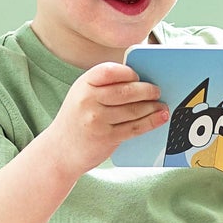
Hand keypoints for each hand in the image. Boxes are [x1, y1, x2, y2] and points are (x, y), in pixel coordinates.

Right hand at [47, 62, 167, 175]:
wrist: (60, 151)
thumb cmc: (76, 120)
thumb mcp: (82, 96)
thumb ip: (104, 87)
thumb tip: (139, 81)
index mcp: (83, 84)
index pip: (110, 71)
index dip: (128, 72)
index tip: (138, 76)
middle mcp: (88, 100)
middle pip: (126, 91)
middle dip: (147, 90)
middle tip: (157, 91)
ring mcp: (97, 119)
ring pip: (133, 110)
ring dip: (152, 107)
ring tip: (162, 105)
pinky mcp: (107, 137)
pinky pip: (134, 127)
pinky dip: (151, 122)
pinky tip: (160, 118)